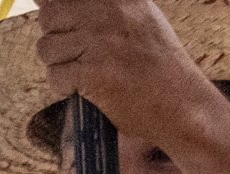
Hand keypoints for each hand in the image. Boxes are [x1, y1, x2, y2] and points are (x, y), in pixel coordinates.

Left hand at [33, 0, 219, 145]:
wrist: (186, 108)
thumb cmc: (161, 67)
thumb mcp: (141, 19)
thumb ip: (101, 7)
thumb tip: (43, 0)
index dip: (59, 12)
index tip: (69, 28)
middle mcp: (109, 13)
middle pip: (49, 17)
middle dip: (58, 39)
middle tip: (82, 57)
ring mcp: (100, 44)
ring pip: (47, 48)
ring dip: (61, 66)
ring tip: (88, 76)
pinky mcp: (93, 74)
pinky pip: (55, 76)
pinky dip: (65, 88)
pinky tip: (87, 92)